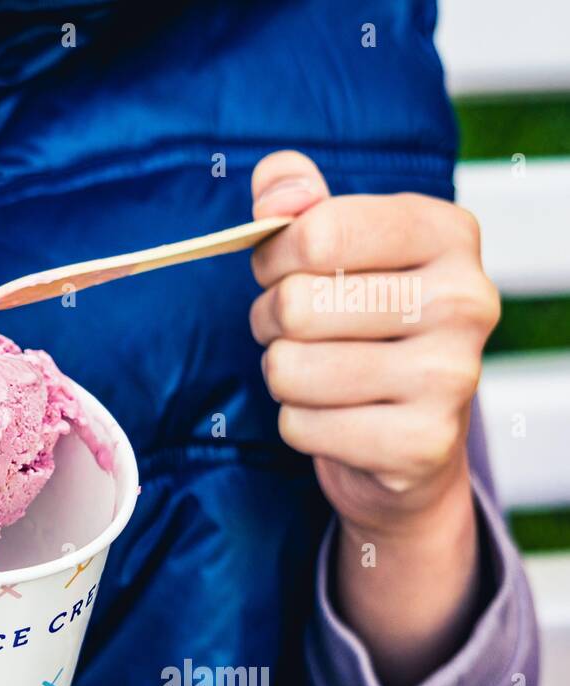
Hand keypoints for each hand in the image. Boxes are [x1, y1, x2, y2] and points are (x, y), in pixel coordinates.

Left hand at [248, 151, 496, 685]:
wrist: (410, 437)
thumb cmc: (362, 325)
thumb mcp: (334, 246)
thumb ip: (298, 201)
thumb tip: (279, 189)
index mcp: (446, 233)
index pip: (318, 232)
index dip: (274, 256)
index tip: (283, 269)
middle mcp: (465, 299)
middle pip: (297, 305)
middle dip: (270, 321)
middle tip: (294, 330)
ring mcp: (452, 376)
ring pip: (291, 370)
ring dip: (282, 375)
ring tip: (317, 372)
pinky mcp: (423, 444)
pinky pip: (300, 426)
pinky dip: (299, 425)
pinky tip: (337, 417)